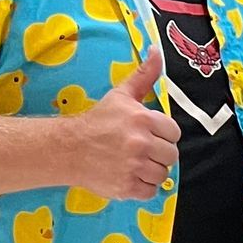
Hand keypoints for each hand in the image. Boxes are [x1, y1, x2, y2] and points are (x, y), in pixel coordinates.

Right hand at [60, 48, 180, 199]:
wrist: (68, 148)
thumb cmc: (97, 121)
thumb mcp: (121, 95)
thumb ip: (144, 75)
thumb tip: (157, 51)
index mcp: (142, 119)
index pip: (174, 133)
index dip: (163, 134)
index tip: (149, 134)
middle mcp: (140, 143)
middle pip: (171, 155)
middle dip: (159, 153)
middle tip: (141, 150)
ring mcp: (134, 167)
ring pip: (162, 174)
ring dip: (151, 170)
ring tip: (135, 162)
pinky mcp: (126, 186)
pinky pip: (150, 191)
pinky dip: (142, 187)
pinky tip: (129, 175)